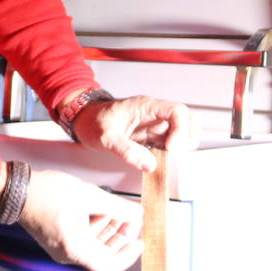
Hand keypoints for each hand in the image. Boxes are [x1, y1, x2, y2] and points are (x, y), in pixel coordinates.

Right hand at [18, 169, 142, 270]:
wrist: (16, 190)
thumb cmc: (44, 194)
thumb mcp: (89, 196)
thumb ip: (117, 207)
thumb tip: (136, 213)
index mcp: (76, 249)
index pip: (108, 266)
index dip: (128, 256)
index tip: (138, 244)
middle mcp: (68, 253)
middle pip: (103, 254)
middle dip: (121, 237)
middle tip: (132, 220)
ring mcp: (62, 246)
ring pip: (94, 245)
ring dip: (109, 229)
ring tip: (121, 212)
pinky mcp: (59, 237)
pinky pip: (83, 238)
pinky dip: (96, 226)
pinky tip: (104, 210)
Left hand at [71, 94, 195, 171]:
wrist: (83, 120)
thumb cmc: (92, 121)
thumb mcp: (105, 137)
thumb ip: (126, 150)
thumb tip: (148, 164)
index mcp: (146, 106)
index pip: (178, 111)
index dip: (181, 130)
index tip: (170, 148)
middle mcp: (154, 114)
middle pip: (188, 119)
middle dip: (187, 138)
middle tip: (172, 154)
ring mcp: (154, 125)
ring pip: (182, 131)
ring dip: (181, 146)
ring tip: (166, 158)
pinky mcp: (151, 136)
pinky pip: (170, 142)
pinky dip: (171, 153)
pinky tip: (159, 161)